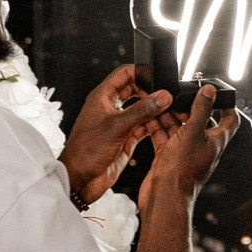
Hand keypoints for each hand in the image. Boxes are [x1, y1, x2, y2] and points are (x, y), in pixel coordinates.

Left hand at [63, 63, 172, 206]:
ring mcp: (119, 124)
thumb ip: (142, 110)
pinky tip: (165, 126)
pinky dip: (154, 126)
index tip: (157, 77)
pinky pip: (144, 127)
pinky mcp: (126, 139)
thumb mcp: (117, 126)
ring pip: (142, 110)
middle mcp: (110, 108)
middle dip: (151, 92)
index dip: (140, 72)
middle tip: (166, 96)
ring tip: (170, 110)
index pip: (124, 74)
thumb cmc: (86, 151)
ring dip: (155, 110)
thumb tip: (161, 96)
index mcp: (102, 97)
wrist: (81, 179)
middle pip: (136, 91)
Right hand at [138, 84, 238, 212]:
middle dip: (189, 106)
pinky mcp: (168, 157)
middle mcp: (201, 146)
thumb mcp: (193, 133)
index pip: (229, 120)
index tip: (221, 93)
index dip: (227, 105)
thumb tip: (209, 92)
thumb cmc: (182, 171)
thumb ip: (201, 110)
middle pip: (199, 120)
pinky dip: (157, 127)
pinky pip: (164, 137)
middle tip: (179, 94)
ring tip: (160, 101)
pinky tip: (149, 117)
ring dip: (170, 115)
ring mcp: (184, 152)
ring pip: (179, 127)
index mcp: (215, 141)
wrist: (164, 197)